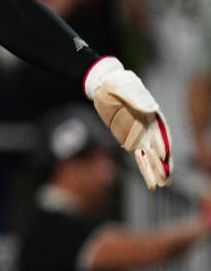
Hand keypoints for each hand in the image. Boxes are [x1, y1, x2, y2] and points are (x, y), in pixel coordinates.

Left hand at [85, 57, 171, 188]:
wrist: (105, 87)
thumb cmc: (116, 84)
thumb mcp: (122, 87)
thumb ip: (136, 97)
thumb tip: (151, 109)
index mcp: (152, 114)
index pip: (160, 131)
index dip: (163, 143)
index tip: (163, 156)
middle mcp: (150, 127)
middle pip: (158, 148)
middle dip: (162, 164)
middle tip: (165, 180)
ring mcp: (141, 134)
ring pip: (150, 156)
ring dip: (154, 171)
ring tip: (159, 185)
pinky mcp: (130, 139)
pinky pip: (139, 156)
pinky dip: (144, 168)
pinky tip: (150, 180)